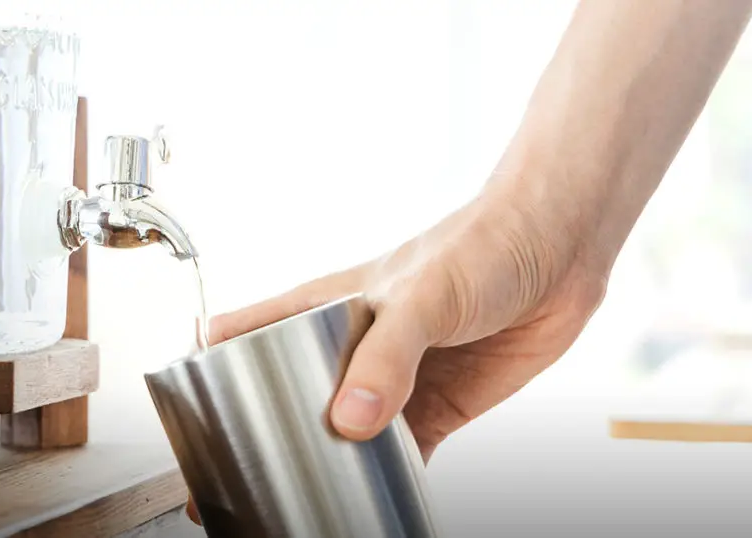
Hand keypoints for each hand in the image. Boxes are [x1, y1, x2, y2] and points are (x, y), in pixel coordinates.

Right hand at [184, 185, 609, 525]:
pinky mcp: (436, 409)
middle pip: (291, 400)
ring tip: (301, 503)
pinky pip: (403, 455)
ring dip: (326, 466)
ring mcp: (392, 382)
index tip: (191, 415)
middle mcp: (351, 349)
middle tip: (239, 482)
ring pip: (343, 435)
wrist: (560, 251)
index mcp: (325, 309)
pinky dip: (388, 482)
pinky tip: (376, 505)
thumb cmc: (479, 245)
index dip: (212, 373)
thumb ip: (385, 357)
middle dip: (266, 437)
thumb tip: (349, 421)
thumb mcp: (421, 296)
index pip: (249, 338)